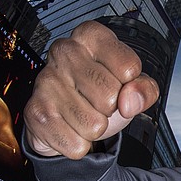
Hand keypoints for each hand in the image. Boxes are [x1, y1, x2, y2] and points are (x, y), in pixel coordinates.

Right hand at [23, 21, 159, 158]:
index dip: (130, 85)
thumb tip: (130, 101)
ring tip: (83, 114)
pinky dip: (79, 144)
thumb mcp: (132, 86)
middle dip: (111, 109)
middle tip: (98, 102)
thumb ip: (145, 89)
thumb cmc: (100, 94)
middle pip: (110, 96)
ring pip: (94, 124)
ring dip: (95, 129)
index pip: (129, 67)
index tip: (117, 82)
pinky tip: (69, 126)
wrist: (64, 117)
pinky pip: (76, 144)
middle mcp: (65, 50)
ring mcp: (46, 80)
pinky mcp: (35, 111)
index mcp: (92, 36)